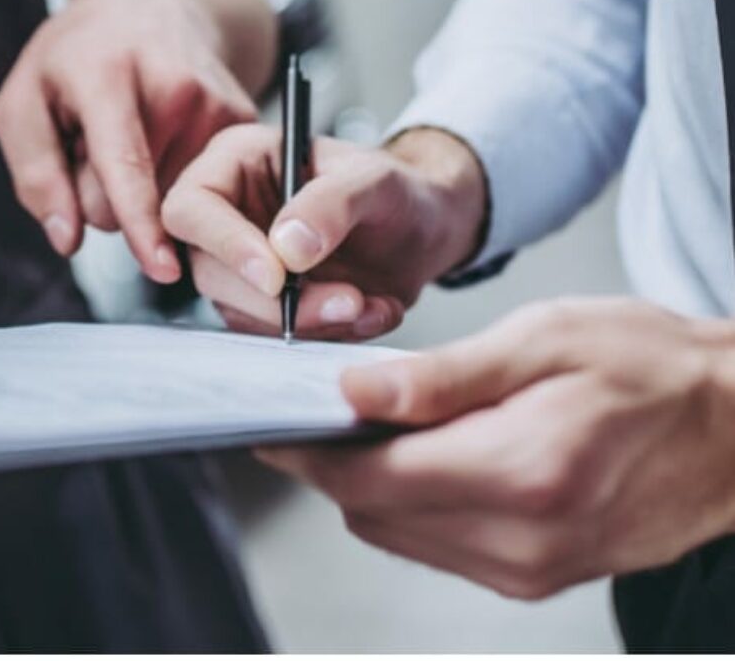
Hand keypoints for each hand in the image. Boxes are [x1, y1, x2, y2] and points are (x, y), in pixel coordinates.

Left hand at [0, 0, 256, 281]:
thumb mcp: (25, 99)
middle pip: (133, 202)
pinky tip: (163, 136)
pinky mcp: (244, 121)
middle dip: (102, 192)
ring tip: (134, 131)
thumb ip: (34, 172)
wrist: (153, 4)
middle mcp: (173, 88)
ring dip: (140, 186)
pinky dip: (171, 178)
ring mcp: (216, 104)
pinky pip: (199, 190)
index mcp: (107, 75)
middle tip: (97, 139)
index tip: (163, 267)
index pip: (125, 164)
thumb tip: (67, 240)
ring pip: (166, 204)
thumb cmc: (78, 57)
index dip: (140, 221)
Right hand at [160, 125, 485, 338]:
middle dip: (277, 300)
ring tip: (368, 303)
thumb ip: (332, 202)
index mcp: (236, 162)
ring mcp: (243, 263)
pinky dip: (325, 334)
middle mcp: (228, 213)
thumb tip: (286, 248)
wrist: (426, 231)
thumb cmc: (396, 190)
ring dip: (307, 321)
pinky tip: (369, 311)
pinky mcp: (266, 305)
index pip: (192, 207)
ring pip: (241, 311)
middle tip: (345, 299)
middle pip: (209, 270)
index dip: (224, 244)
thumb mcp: (375, 179)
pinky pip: (275, 335)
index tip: (276, 276)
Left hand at [258, 298, 734, 598]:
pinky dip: (411, 502)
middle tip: (308, 409)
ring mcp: (532, 569)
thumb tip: (355, 392)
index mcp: (520, 474)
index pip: (368, 479)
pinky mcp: (539, 574)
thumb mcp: (543, 340)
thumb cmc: (650, 366)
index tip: (266, 420)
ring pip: (399, 535)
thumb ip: (442, 376)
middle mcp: (522, 540)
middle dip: (329, 465)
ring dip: (367, 484)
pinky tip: (418, 453)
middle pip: (373, 514)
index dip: (305, 451)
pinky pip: (441, 546)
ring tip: (362, 423)